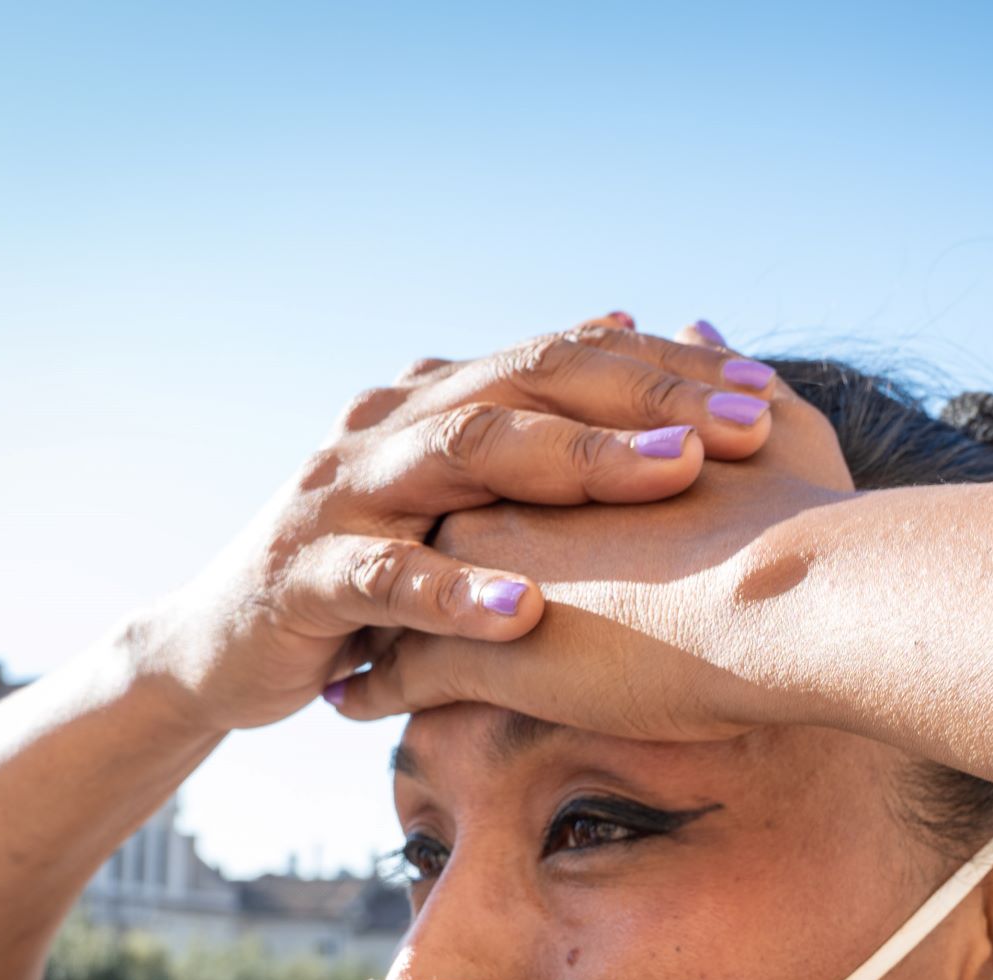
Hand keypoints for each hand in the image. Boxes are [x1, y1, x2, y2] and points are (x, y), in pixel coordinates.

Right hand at [133, 318, 787, 730]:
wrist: (224, 644)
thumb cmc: (371, 570)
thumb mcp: (457, 490)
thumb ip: (532, 413)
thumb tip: (624, 321)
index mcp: (439, 401)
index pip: (566, 357)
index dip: (668, 371)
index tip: (768, 391)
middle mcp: (393, 425)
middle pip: (530, 384)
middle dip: (646, 401)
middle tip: (746, 423)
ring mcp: (345, 494)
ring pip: (467, 456)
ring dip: (575, 465)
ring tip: (669, 479)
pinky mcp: (307, 576)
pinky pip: (388, 578)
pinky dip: (456, 593)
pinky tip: (526, 611)